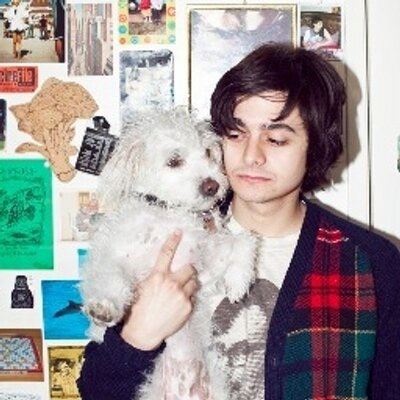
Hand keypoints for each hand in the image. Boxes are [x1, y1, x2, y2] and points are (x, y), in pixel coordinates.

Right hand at [121, 230, 197, 349]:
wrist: (143, 332)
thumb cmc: (139, 309)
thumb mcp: (142, 287)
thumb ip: (155, 276)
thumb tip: (164, 269)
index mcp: (157, 276)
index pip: (166, 253)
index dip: (173, 241)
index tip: (178, 232)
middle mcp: (171, 283)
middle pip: (189, 268)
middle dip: (188, 270)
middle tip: (184, 275)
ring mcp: (181, 295)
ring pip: (194, 282)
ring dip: (189, 284)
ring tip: (181, 292)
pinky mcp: (188, 307)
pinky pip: (193, 297)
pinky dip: (188, 298)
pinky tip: (179, 305)